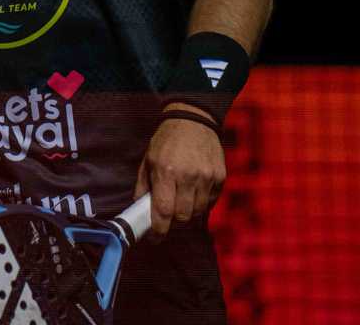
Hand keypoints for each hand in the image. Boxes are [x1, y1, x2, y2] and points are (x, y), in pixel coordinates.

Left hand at [133, 108, 224, 238]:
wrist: (193, 121)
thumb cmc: (166, 142)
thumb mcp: (148, 161)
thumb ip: (143, 187)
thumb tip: (138, 211)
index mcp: (166, 172)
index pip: (163, 211)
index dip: (158, 230)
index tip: (154, 238)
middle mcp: (188, 177)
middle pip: (183, 217)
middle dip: (173, 223)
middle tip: (167, 219)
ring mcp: (207, 177)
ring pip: (198, 212)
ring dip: (188, 214)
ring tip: (180, 203)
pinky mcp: (220, 177)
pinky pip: (211, 202)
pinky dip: (201, 204)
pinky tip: (193, 194)